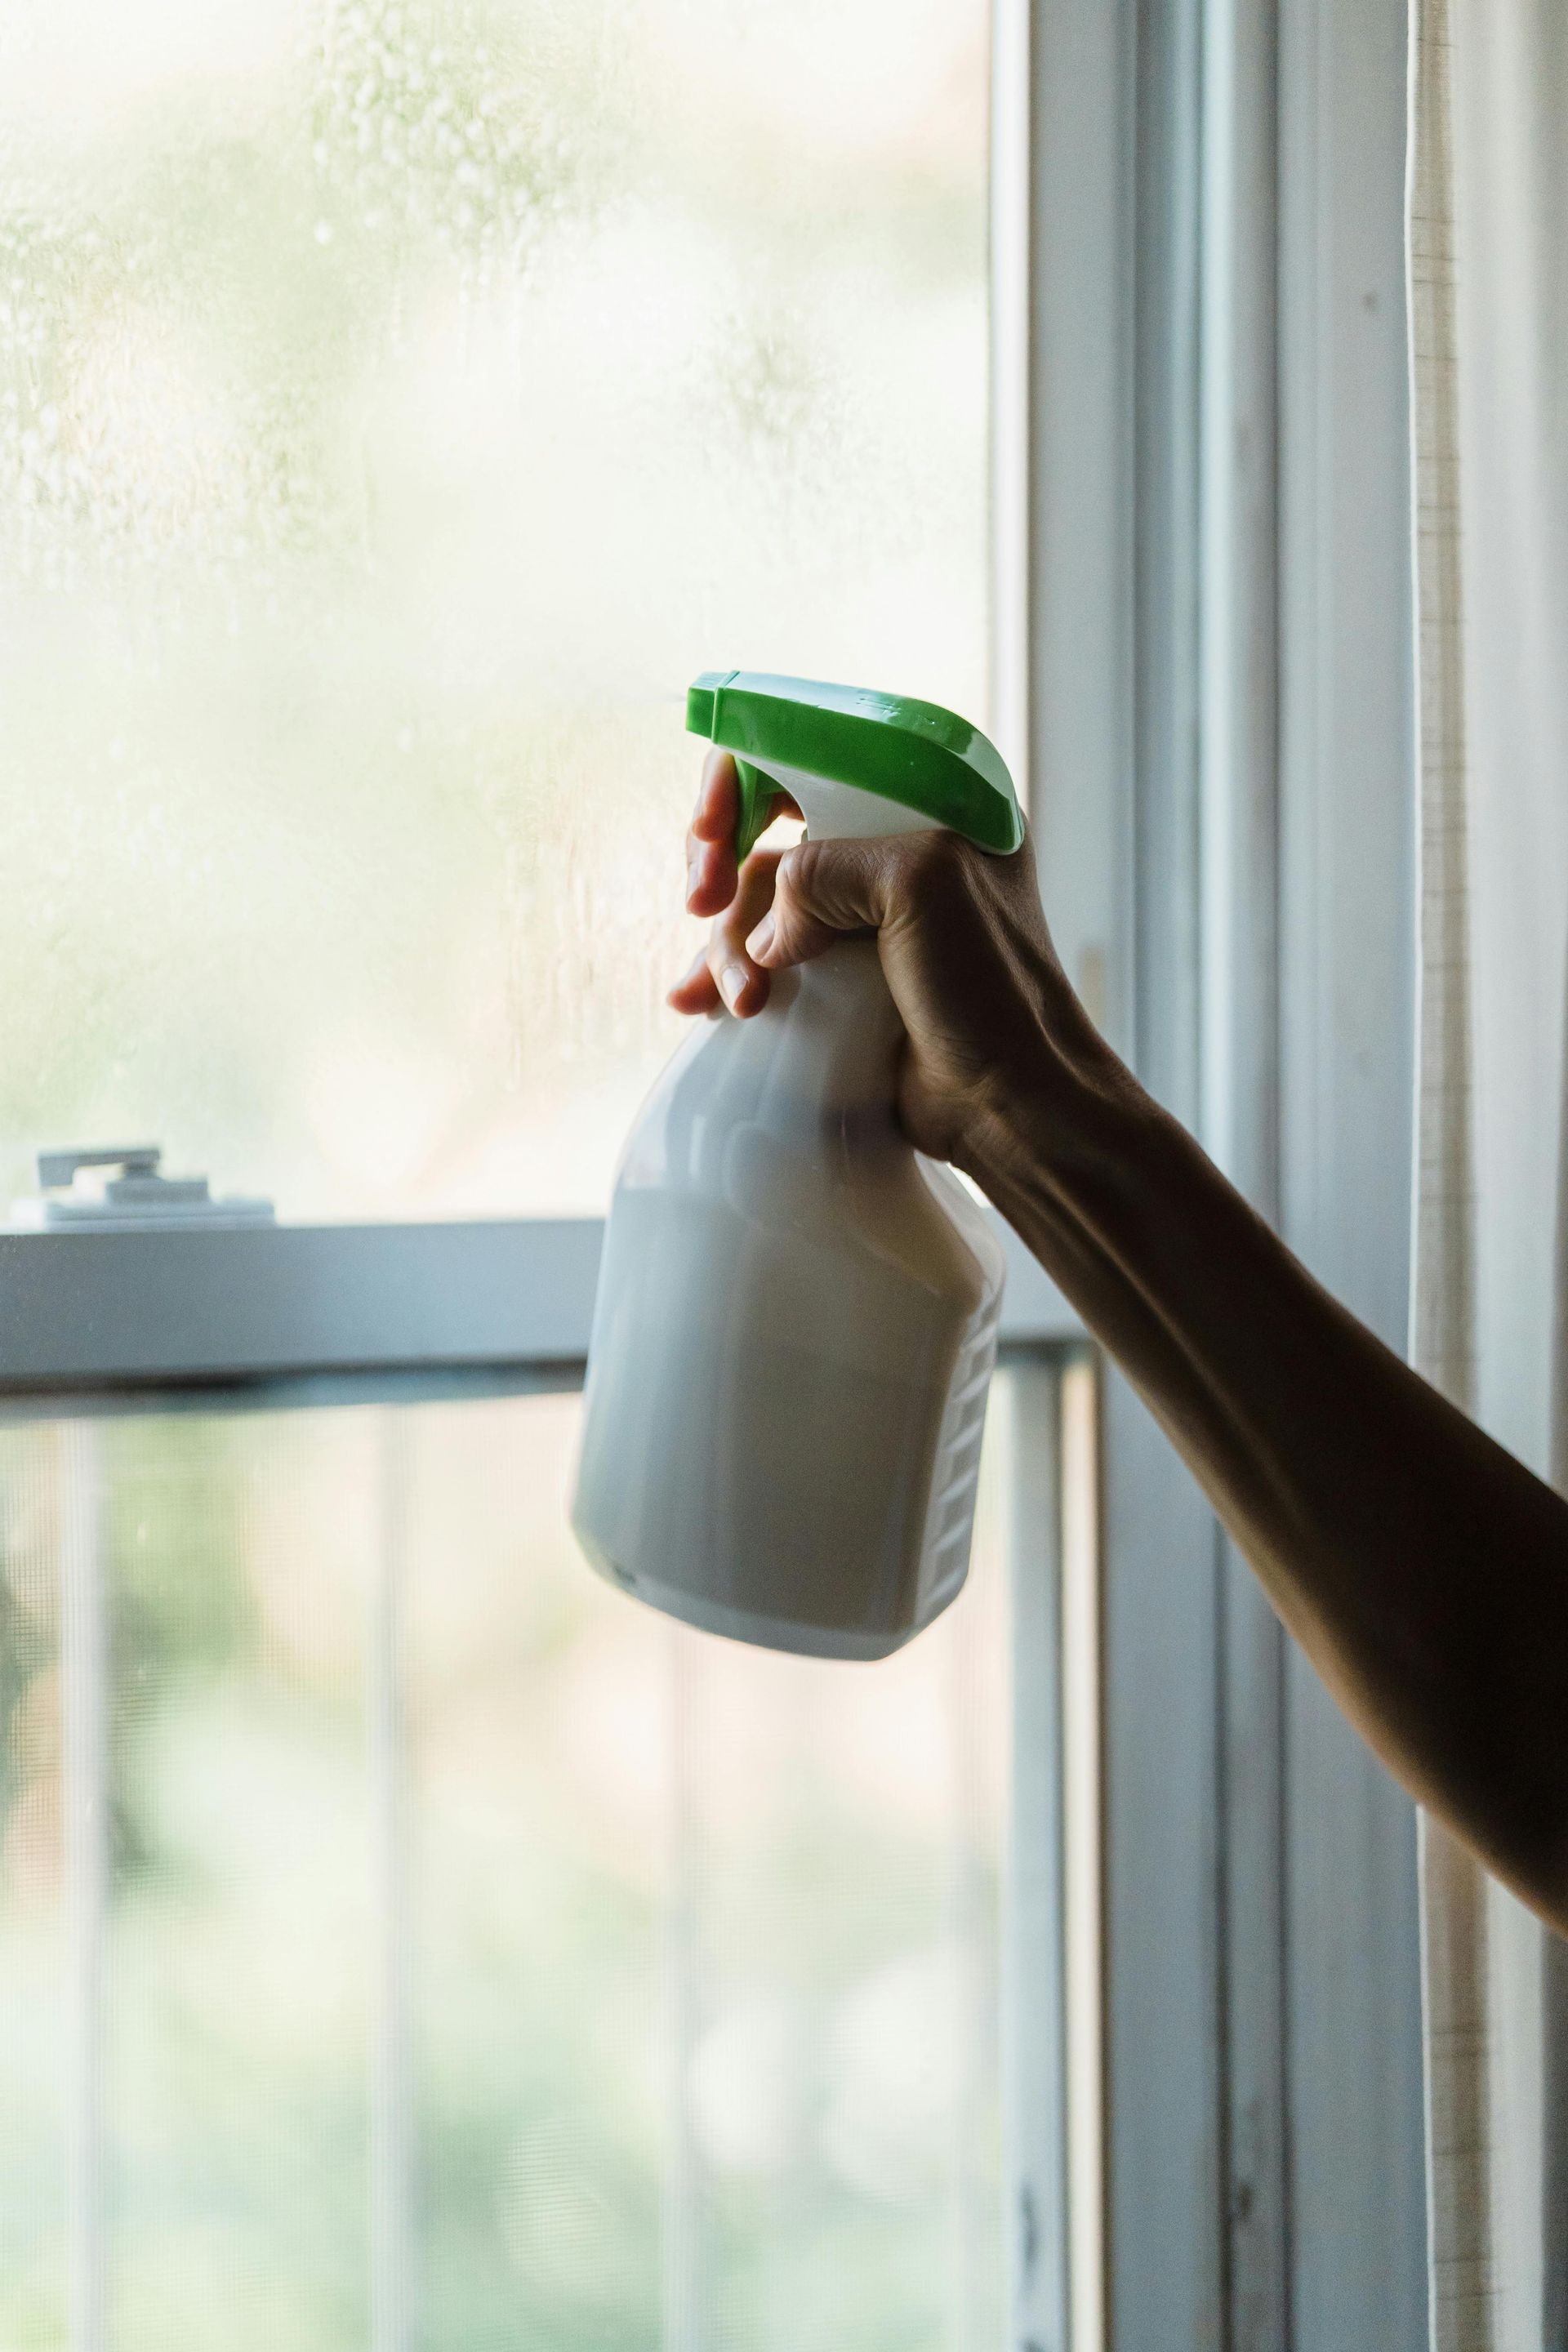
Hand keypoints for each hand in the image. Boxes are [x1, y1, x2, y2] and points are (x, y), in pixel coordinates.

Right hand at [667, 748, 1104, 1171]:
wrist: (1008, 1102)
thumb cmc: (993, 991)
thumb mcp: (920, 886)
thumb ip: (826, 868)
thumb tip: (768, 929)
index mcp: (932, 800)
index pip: (816, 749)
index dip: (748, 777)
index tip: (713, 830)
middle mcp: (895, 846)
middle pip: (770, 819)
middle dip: (722, 861)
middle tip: (702, 904)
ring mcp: (865, 912)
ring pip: (756, 895)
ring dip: (728, 942)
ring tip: (739, 998)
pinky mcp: (841, 972)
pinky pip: (760, 952)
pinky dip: (723, 972)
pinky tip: (697, 1001)